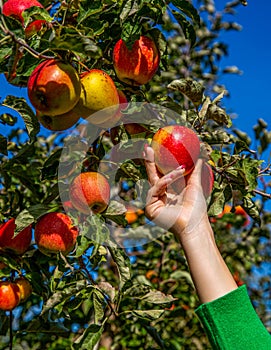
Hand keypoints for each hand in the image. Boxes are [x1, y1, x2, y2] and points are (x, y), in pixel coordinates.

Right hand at [144, 145, 237, 302]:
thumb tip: (199, 156)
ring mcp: (154, 201)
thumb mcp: (195, 185)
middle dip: (149, 161)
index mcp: (169, 191)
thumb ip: (194, 171)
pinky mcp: (150, 207)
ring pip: (155, 180)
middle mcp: (160, 195)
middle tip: (147, 146)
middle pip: (152, 175)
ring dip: (168, 174)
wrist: (195, 225)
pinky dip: (165, 182)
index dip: (158, 161)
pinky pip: (155, 189)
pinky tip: (174, 178)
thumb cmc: (197, 209)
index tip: (156, 147)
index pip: (161, 173)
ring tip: (181, 169)